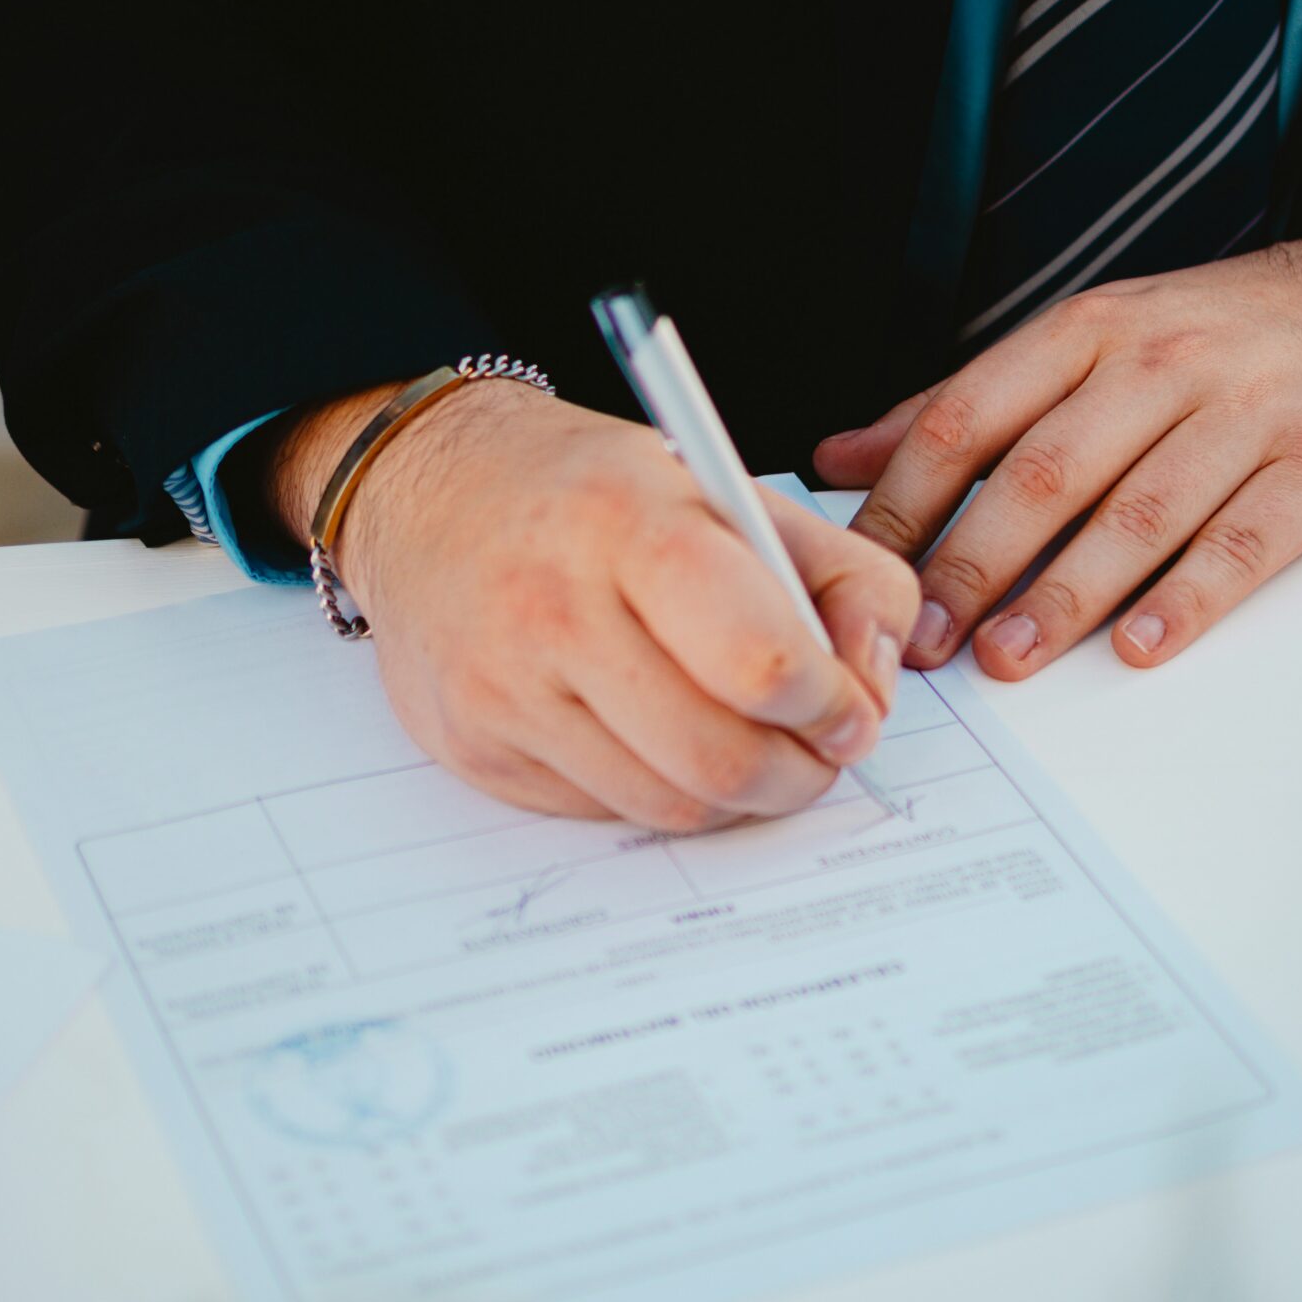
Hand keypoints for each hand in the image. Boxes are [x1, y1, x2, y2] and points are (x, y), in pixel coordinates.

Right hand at [261, 378, 919, 830]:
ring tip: (750, 746)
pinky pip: (605, 811)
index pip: (760, 662)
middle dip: (799, 774)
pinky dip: (657, 790)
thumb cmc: (595, 493)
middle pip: (719, 759)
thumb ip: (841, 573)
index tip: (851, 706)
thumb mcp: (730, 491)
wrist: (427, 490)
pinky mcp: (473, 748)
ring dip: (737, 795)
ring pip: (668, 804)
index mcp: (629, 522)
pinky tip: (655, 735)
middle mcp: (552, 608)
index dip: (830, 704)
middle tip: (818, 752)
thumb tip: (874, 684)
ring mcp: (503, 688)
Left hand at [812, 236, 1301, 677]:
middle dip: (974, 562)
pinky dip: (1188, 597)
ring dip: (1065, 594)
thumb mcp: (1085, 343)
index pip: (972, 415)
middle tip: (925, 638)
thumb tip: (839, 460)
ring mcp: (1246, 414)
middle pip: (1047, 470)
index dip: (907, 500)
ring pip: (1138, 512)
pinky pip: (1244, 542)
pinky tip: (1138, 643)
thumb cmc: (1211, 337)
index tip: (865, 572)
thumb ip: (965, 407)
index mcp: (1087, 333)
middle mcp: (1161, 364)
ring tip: (1009, 658)